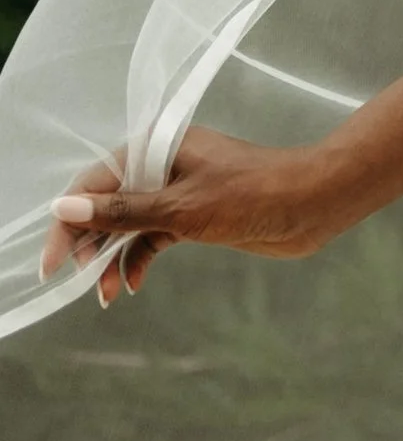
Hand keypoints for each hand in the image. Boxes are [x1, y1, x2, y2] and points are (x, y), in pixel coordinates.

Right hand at [42, 126, 356, 307]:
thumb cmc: (251, 194)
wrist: (311, 204)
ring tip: (106, 294)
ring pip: (129, 225)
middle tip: (79, 280)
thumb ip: (123, 212)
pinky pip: (153, 236)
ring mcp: (178, 190)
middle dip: (89, 243)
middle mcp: (163, 164)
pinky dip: (140, 259)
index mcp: (156, 146)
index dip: (68, 222)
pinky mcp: (194, 214)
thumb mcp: (181, 208)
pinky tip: (133, 285)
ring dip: (113, 258)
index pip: (94, 183)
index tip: (52, 264)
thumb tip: (65, 208)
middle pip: (107, 204)